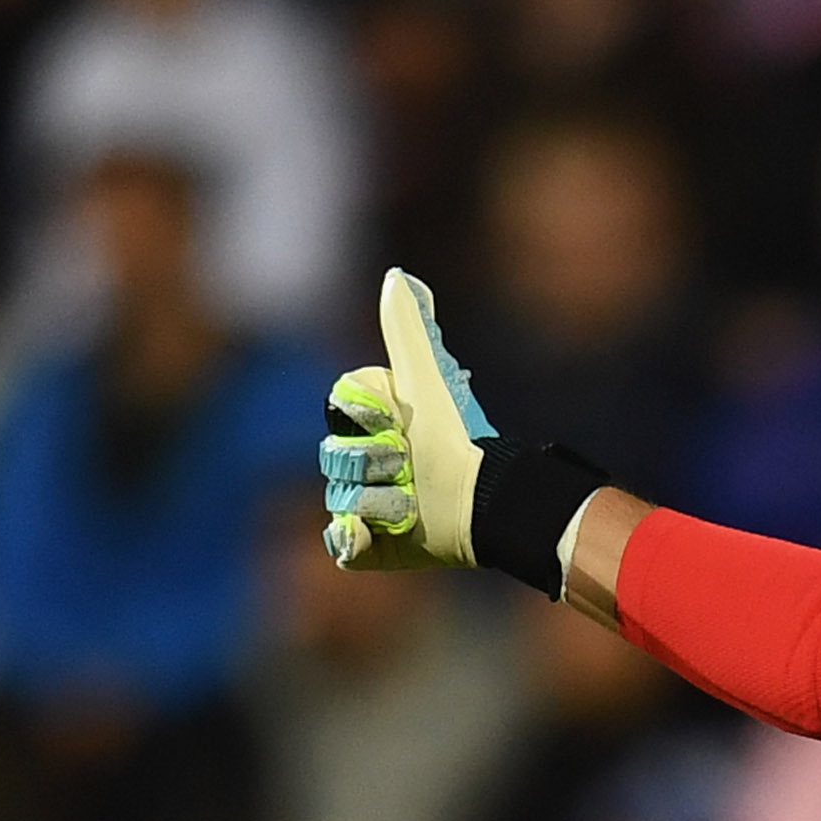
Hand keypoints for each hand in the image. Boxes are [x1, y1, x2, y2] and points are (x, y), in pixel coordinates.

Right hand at [321, 271, 493, 568]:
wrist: (485, 500)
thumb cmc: (458, 436)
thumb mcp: (426, 378)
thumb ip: (408, 329)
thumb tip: (396, 275)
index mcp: (370, 424)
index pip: (339, 414)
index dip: (368, 420)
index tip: (400, 423)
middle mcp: (362, 464)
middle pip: (335, 460)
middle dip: (376, 464)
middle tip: (412, 468)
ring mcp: (363, 506)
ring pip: (340, 500)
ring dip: (381, 501)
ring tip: (414, 503)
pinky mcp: (369, 545)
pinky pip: (340, 544)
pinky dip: (355, 540)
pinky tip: (373, 534)